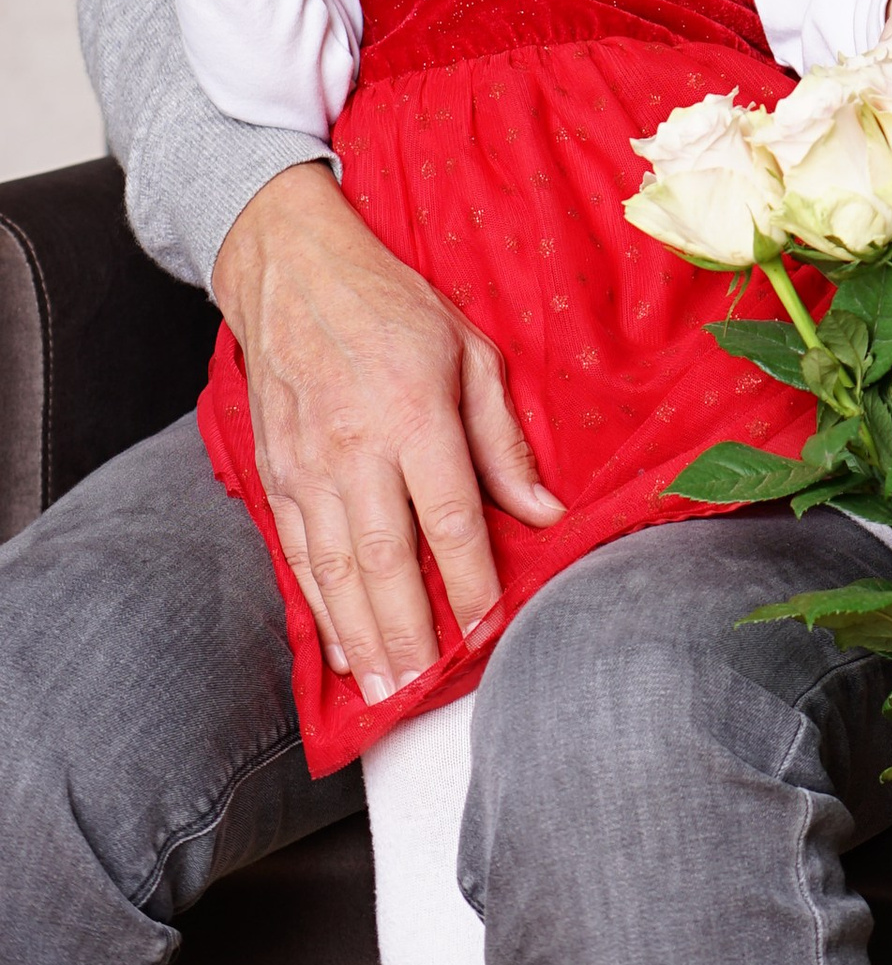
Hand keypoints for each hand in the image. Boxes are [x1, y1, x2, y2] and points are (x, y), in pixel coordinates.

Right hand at [210, 165, 562, 697]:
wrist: (294, 273)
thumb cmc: (392, 305)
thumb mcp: (470, 351)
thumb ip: (502, 437)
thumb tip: (544, 509)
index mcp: (414, 414)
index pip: (450, 518)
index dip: (472, 580)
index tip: (489, 625)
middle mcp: (355, 449)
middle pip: (386, 560)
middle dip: (409, 633)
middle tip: (425, 689)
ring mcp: (307, 468)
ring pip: (335, 571)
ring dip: (363, 638)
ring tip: (386, 691)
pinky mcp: (275, 477)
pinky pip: (297, 557)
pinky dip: (319, 610)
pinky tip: (340, 647)